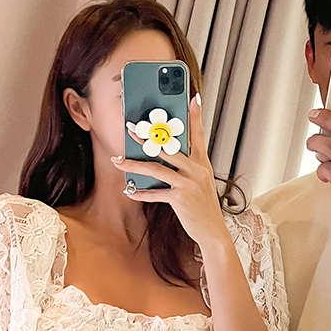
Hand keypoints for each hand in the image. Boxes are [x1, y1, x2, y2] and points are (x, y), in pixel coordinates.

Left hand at [111, 95, 226, 247]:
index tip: (192, 99)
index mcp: (202, 163)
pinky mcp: (180, 198)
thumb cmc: (203, 207)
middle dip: (147, 136)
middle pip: (168, 147)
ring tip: (118, 160)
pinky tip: (129, 191)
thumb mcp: (200, 182)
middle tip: (131, 127)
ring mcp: (189, 183)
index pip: (198, 135)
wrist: (212, 231)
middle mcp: (196, 169)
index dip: (195, 117)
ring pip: (157, 168)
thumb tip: (164, 158)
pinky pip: (156, 193)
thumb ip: (187, 168)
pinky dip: (141, 193)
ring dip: (134, 165)